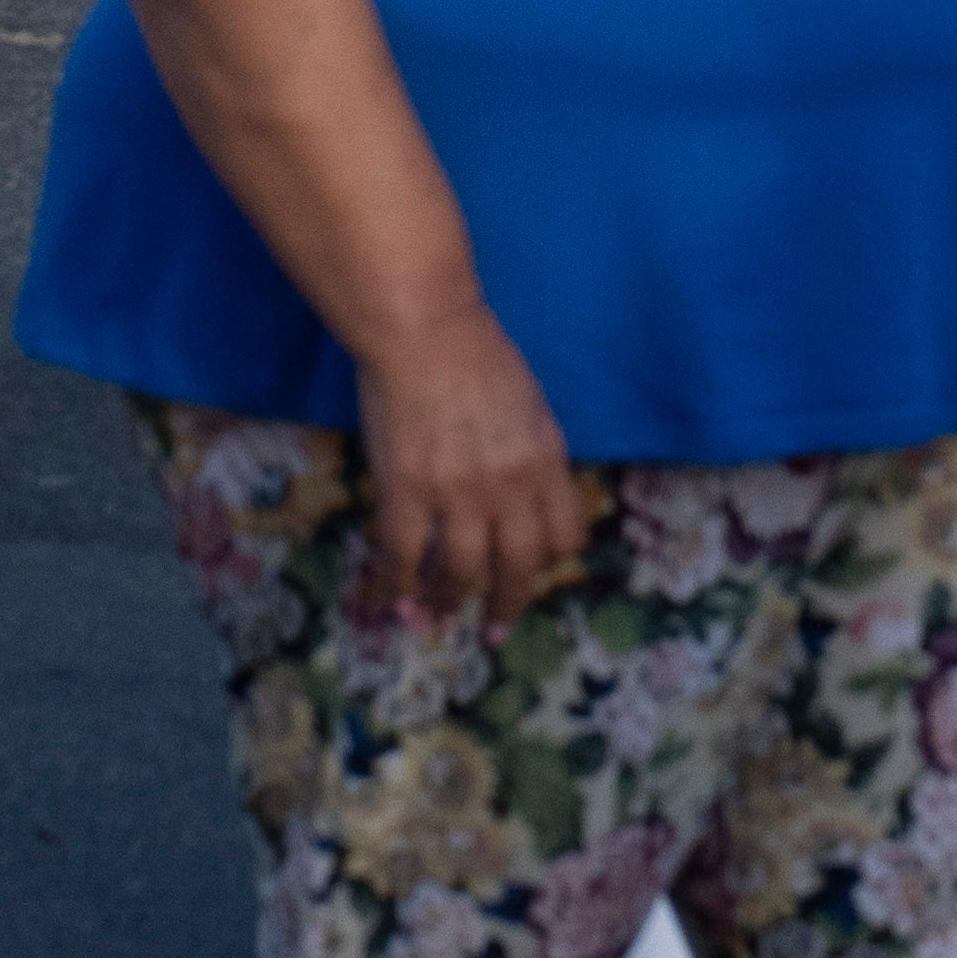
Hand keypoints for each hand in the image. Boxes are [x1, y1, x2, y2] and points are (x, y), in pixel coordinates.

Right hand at [351, 298, 585, 629]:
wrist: (423, 328)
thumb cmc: (477, 353)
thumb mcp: (530, 405)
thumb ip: (534, 455)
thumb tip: (528, 499)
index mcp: (546, 461)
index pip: (562, 536)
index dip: (548, 561)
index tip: (532, 569)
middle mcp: (509, 487)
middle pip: (518, 566)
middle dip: (507, 604)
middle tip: (496, 628)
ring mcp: (457, 493)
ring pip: (462, 572)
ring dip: (451, 601)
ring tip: (440, 615)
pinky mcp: (407, 491)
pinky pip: (404, 554)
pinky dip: (398, 583)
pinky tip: (394, 597)